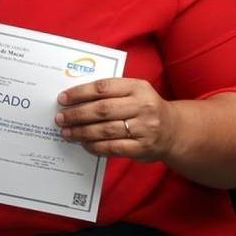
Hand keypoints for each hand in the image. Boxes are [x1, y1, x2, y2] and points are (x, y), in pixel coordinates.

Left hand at [55, 78, 179, 161]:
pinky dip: (95, 146)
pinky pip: (113, 147)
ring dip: (82, 132)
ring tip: (67, 132)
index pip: (103, 88)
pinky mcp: (143, 148)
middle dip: (77, 114)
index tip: (62, 99)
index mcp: (138, 87)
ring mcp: (145, 128)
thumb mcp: (134, 92)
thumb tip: (73, 99)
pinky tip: (84, 143)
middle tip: (60, 118)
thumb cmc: (144, 108)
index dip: (80, 93)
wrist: (174, 130)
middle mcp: (143, 106)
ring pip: (106, 130)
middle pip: (102, 109)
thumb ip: (109, 92)